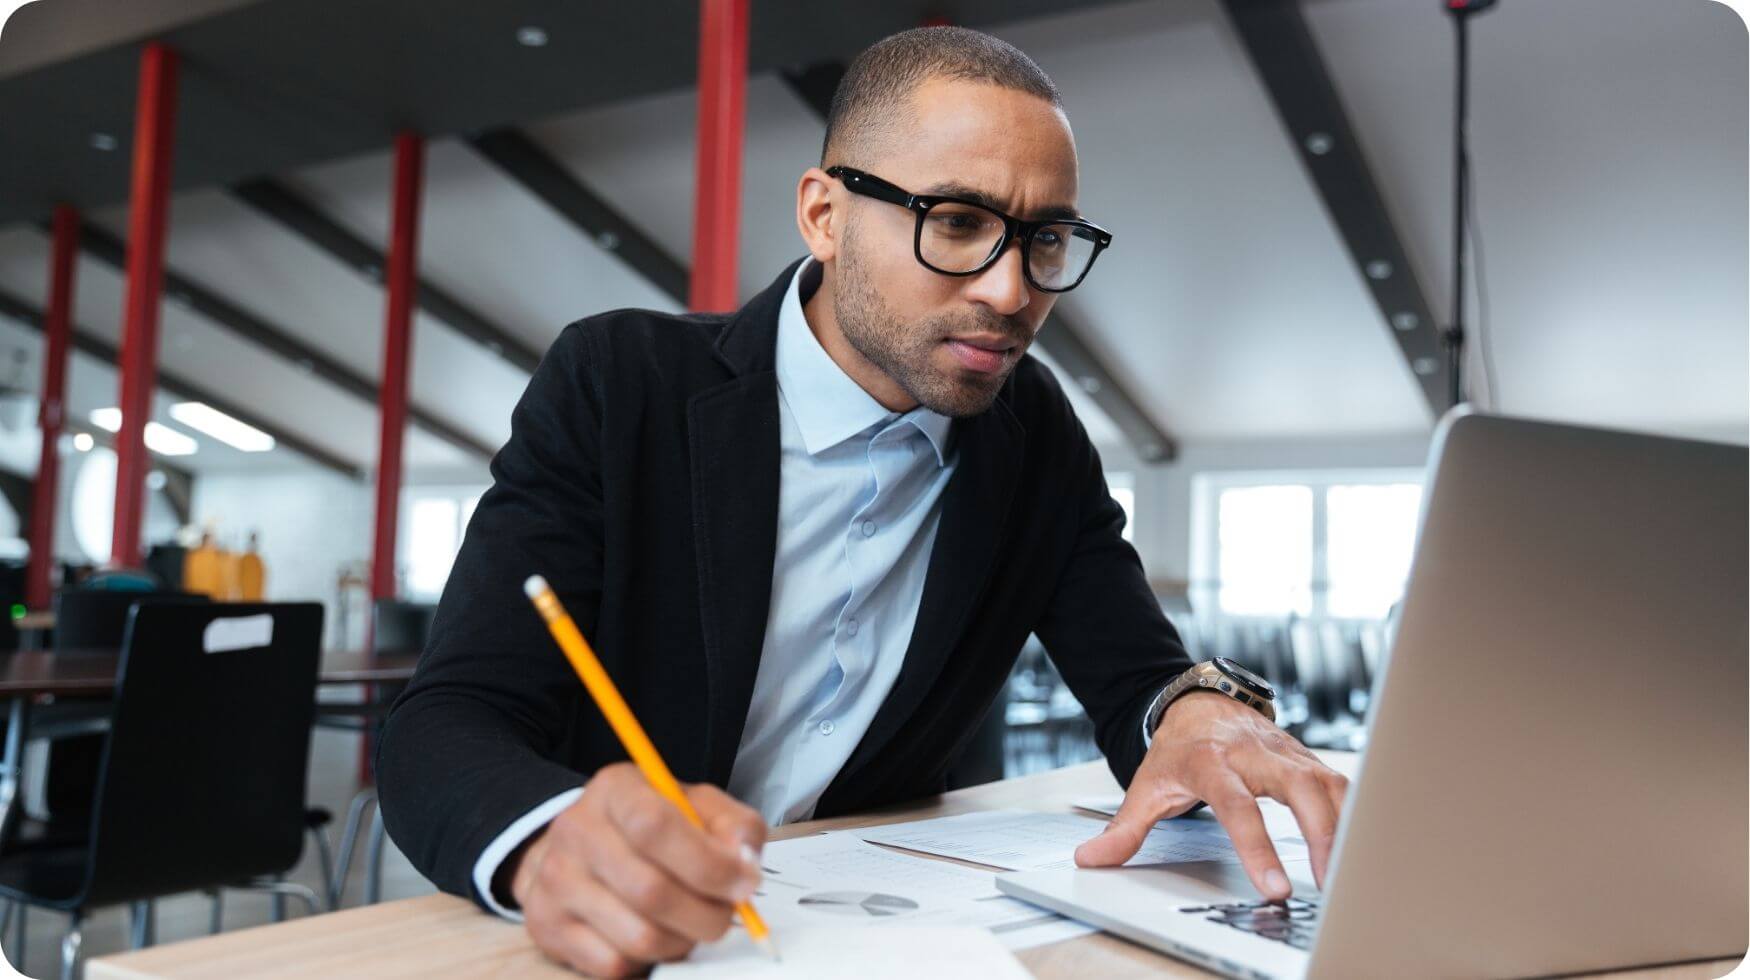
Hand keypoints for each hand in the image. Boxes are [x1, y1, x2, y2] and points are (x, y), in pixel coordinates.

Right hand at [508, 763, 766, 976]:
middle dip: (706, 914)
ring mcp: (555, 881)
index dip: (708, 863)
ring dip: (681, 941)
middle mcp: (576, 830)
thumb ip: (734, 826)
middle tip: (725, 915)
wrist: (579, 848)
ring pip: (637, 937)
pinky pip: (613, 964)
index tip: (743, 884)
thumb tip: (744, 865)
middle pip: (650, 891)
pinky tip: (654, 934)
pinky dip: (647, 960)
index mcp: (616, 789)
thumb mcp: (696, 806)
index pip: (655, 825)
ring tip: (690, 924)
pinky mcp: (546, 925)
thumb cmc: (651, 828)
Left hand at [1074, 690, 1349, 901]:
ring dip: (1346, 828)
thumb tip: (1090, 860)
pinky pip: (1342, 783)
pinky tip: (1364, 845)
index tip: (1275, 888)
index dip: (1257, 847)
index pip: (1238, 807)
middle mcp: (1255, 754)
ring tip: (1351, 874)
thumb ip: (1123, 829)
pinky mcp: (1308, 760)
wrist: (1200, 704)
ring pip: (1329, 783)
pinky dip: (1358, 813)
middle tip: (1328, 882)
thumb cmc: (1177, 749)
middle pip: (1299, 788)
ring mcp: (1287, 753)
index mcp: (1213, 762)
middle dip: (1320, 835)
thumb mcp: (1146, 786)